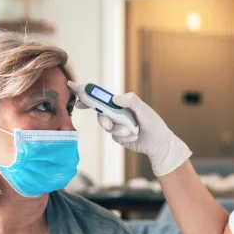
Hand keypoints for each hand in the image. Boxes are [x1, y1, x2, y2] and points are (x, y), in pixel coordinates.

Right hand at [70, 85, 190, 175]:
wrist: (158, 143)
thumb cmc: (153, 123)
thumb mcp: (144, 109)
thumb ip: (131, 101)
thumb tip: (115, 98)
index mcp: (121, 103)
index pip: (101, 97)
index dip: (88, 94)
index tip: (75, 91)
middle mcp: (116, 113)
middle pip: (100, 112)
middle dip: (103, 119)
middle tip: (109, 123)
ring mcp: (116, 125)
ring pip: (106, 126)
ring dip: (118, 129)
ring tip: (130, 131)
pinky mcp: (117, 136)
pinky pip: (113, 136)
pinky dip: (123, 136)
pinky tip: (133, 136)